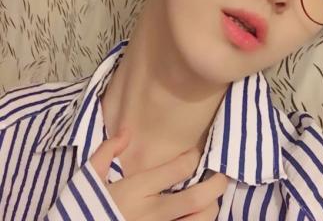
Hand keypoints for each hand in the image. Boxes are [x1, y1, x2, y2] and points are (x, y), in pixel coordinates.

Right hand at [90, 129, 228, 220]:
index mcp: (136, 191)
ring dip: (210, 211)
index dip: (192, 158)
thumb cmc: (81, 212)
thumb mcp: (88, 179)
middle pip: (194, 199)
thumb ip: (106, 152)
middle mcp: (151, 213)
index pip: (176, 170)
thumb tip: (127, 130)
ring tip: (213, 200)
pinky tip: (199, 218)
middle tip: (222, 176)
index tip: (196, 153)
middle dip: (214, 186)